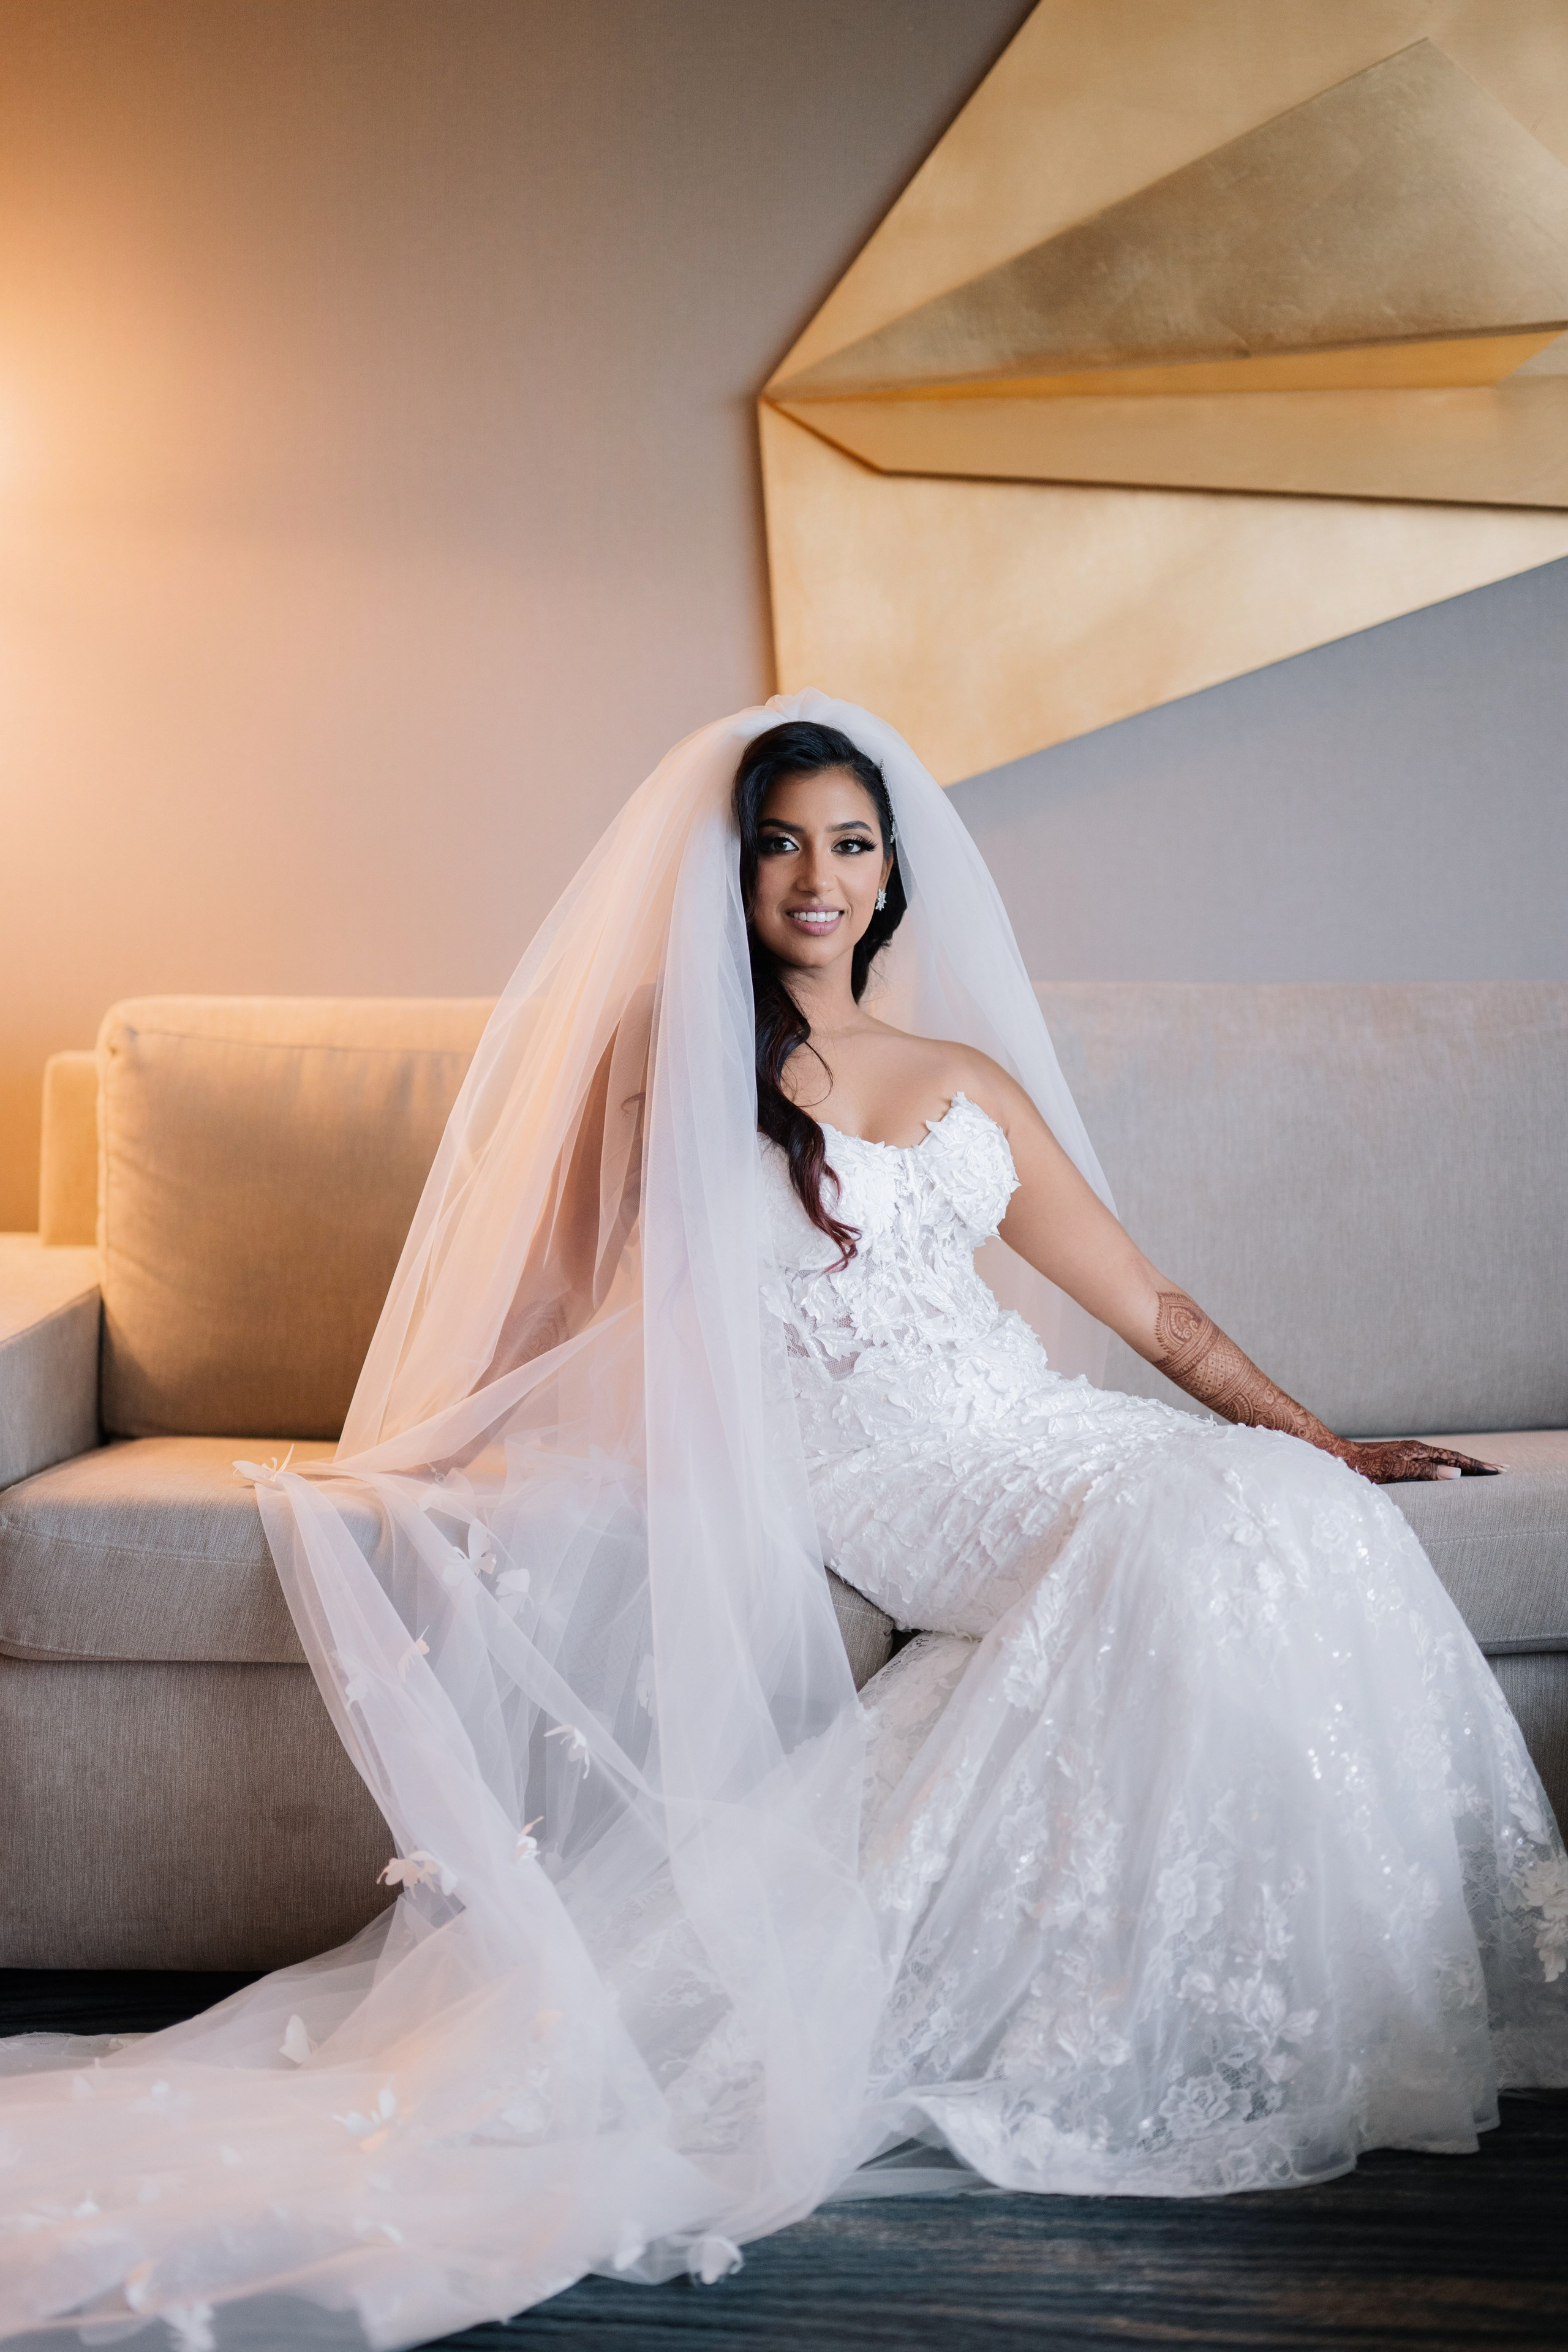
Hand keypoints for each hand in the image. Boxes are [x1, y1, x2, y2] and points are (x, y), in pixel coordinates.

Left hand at [1330, 1438, 1502, 1484]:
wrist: (1337, 1458)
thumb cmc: (1364, 1467)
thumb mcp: (1397, 1470)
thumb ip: (1426, 1471)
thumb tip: (1456, 1473)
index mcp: (1418, 1452)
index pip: (1456, 1459)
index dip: (1477, 1466)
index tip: (1499, 1470)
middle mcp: (1415, 1450)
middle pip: (1453, 1457)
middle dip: (1476, 1464)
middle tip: (1500, 1469)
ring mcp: (1407, 1454)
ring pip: (1442, 1460)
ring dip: (1462, 1465)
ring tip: (1480, 1470)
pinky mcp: (1398, 1460)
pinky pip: (1430, 1464)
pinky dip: (1445, 1468)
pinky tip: (1445, 1473)